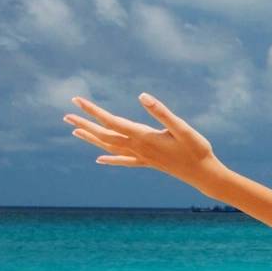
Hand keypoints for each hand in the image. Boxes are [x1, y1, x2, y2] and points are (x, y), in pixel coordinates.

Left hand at [65, 94, 226, 192]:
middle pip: (105, 136)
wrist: (204, 175)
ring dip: (92, 139)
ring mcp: (142, 157)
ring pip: (110, 148)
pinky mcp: (148, 162)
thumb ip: (161, 111)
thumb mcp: (182, 127)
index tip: (77, 100)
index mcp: (143, 137)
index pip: (112, 122)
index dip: (93, 111)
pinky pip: (123, 161)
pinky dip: (109, 159)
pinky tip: (99, 159)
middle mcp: (138, 148)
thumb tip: (142, 95)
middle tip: (67, 116)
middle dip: (85, 124)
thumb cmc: (196, 149)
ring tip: (75, 131)